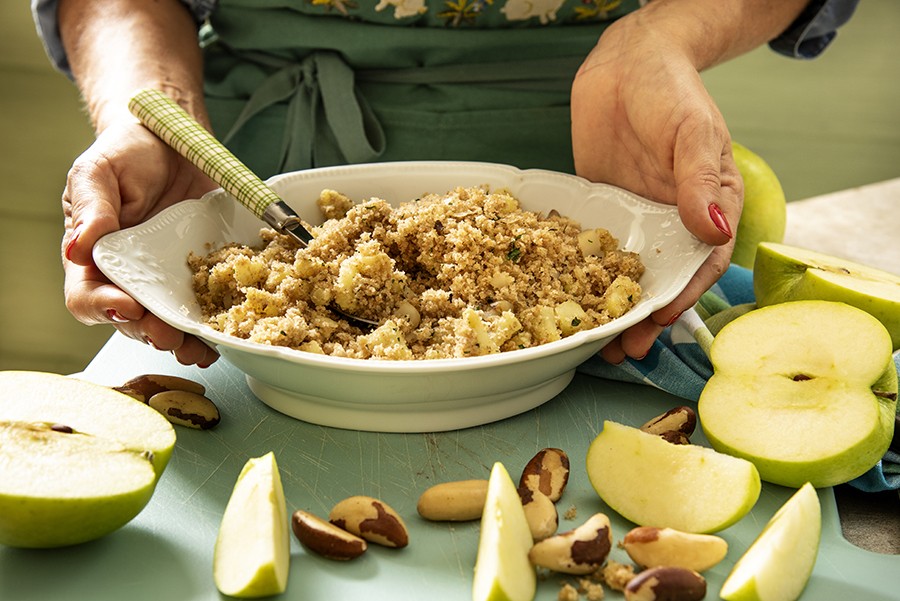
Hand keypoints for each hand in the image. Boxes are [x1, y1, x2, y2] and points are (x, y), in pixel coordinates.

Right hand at [62, 120, 219, 365]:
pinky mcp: (201, 276)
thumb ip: (91, 208)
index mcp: (93, 258)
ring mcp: (166, 280)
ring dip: (182, 341)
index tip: (125, 304)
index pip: (86, 296)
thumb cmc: (127, 154)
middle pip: (130, 320)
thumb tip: (77, 249)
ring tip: (198, 348)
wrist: (174, 140)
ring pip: (167, 324)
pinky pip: (203, 308)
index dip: (103, 307)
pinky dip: (211, 328)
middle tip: (168, 334)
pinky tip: (222, 339)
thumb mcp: (100, 171)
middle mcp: (128, 277)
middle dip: (149, 331)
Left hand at [571, 16, 742, 363]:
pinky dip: (585, 279)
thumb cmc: (671, 92)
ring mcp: (637, 220)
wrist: (626, 65)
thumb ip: (700, 180)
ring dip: (614, 309)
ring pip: (628, 275)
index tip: (661, 318)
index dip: (683, 295)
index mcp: (710, 207)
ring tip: (597, 344)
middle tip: (625, 349)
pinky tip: (567, 302)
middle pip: (664, 281)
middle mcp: (674, 222)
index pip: (702, 262)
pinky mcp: (603, 213)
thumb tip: (715, 230)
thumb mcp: (693, 132)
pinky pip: (594, 251)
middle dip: (646, 318)